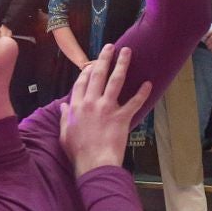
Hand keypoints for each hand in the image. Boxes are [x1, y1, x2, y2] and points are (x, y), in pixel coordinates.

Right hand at [61, 45, 154, 176]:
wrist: (94, 163)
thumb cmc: (78, 152)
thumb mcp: (64, 134)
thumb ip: (65, 117)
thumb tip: (63, 106)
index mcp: (77, 107)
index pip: (82, 82)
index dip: (87, 71)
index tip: (91, 64)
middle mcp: (92, 103)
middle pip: (98, 75)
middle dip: (104, 58)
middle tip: (110, 47)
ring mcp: (108, 108)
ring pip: (116, 81)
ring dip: (122, 64)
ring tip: (127, 52)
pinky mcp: (122, 117)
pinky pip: (134, 102)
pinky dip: (142, 93)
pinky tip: (148, 84)